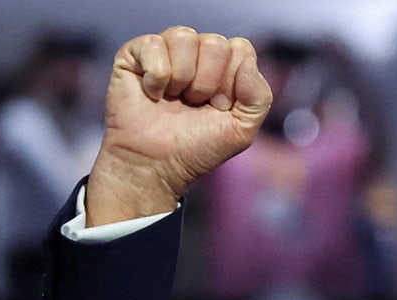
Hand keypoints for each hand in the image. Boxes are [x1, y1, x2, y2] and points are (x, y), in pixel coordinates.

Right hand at [86, 26, 271, 226]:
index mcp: (226, 66)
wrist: (155, 165)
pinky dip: (156, 77)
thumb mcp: (242, 129)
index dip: (232, 83)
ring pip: (185, 38)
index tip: (219, 108)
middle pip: (215, 43)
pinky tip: (153, 94)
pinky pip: (154, 44)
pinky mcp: (136, 52)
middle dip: (207, 83)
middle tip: (194, 105)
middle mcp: (198, 53)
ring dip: (182, 78)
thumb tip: (247, 61)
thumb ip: (259, 96)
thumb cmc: (197, 147)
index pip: (241, 49)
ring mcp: (167, 50)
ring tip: (173, 99)